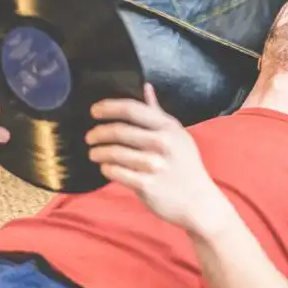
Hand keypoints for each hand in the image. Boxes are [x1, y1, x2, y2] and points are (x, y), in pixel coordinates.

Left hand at [86, 84, 229, 235]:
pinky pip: (116, 172)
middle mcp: (162, 143)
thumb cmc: (185, 165)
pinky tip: (105, 167)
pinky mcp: (146, 185)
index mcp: (168, 127)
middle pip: (119, 130)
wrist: (198, 201)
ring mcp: (154, 164)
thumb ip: (157, 112)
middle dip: (98, 133)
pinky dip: (107, 168)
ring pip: (114, 152)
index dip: (109, 107)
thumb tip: (145, 87)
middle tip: (90, 136)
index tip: (94, 110)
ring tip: (94, 153)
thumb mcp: (177, 134)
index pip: (132, 109)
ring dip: (99, 152)